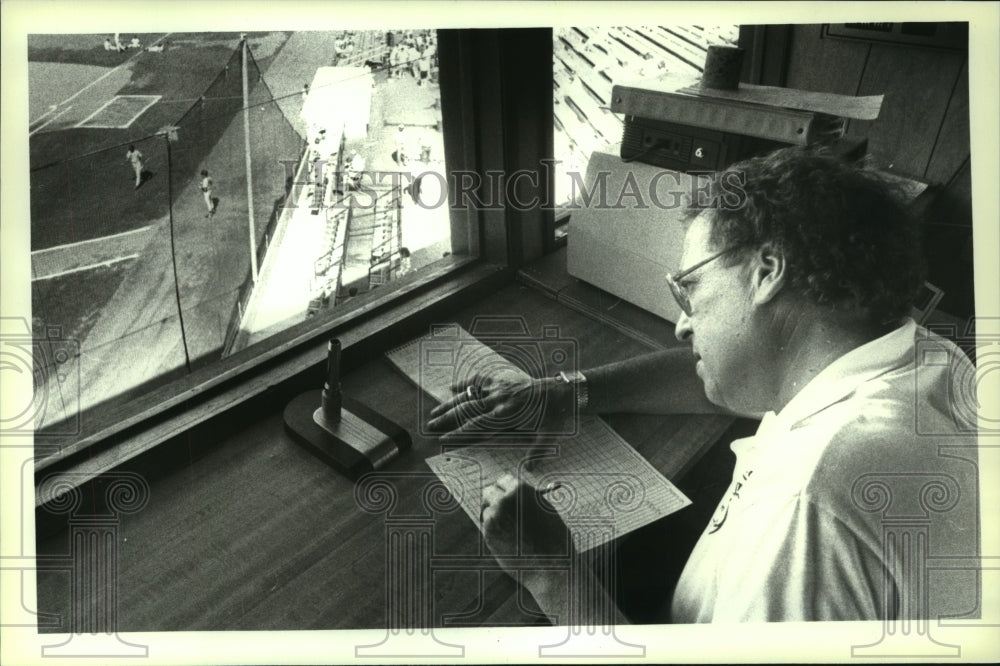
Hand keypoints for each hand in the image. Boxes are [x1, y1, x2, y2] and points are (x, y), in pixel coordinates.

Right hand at [426, 370, 573, 441]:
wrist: (561, 390)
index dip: (458, 434)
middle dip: (446, 419)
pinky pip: (479, 380)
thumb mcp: (547, 436)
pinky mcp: (501, 379)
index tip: (442, 439)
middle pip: (466, 410)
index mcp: (507, 416)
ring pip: (469, 396)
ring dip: (450, 404)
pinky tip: (452, 387)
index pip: (476, 427)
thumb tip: (528, 470)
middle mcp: (498, 401)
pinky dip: (465, 383)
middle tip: (429, 426)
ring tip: (434, 412)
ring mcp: (498, 388)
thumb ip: (536, 453)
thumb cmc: (554, 415)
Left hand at [480, 474, 577, 621]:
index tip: (505, 495)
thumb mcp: (544, 510)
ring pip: (486, 512)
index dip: (505, 489)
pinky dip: (494, 532)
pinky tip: (509, 542)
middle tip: (498, 509)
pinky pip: (486, 528)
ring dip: (494, 518)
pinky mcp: (488, 535)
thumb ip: (525, 500)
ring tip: (513, 533)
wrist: (550, 565)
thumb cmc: (553, 538)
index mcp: (520, 490)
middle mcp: (503, 500)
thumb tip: (512, 495)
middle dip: (493, 500)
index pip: (503, 480)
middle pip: (488, 492)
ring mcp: (493, 517)